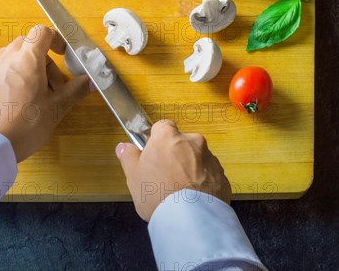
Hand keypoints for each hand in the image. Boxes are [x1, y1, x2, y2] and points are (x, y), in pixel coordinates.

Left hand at [0, 25, 90, 161]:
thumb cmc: (27, 124)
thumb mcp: (56, 108)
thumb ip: (75, 90)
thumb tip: (93, 81)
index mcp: (27, 59)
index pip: (41, 32)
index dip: (55, 39)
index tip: (63, 55)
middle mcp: (7, 59)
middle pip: (27, 44)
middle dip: (44, 59)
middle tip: (53, 85)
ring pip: (12, 57)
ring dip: (28, 67)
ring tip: (37, 94)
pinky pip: (1, 71)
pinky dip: (13, 77)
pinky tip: (19, 102)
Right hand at [115, 119, 230, 220]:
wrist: (190, 220)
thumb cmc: (158, 193)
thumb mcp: (133, 175)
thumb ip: (128, 156)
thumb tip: (123, 147)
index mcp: (169, 137)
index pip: (162, 126)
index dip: (156, 139)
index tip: (152, 153)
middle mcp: (193, 142)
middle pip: (181, 143)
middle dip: (174, 155)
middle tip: (163, 176)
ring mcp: (210, 159)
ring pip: (196, 159)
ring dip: (189, 169)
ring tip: (178, 191)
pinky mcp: (222, 177)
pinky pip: (209, 176)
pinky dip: (202, 183)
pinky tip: (191, 199)